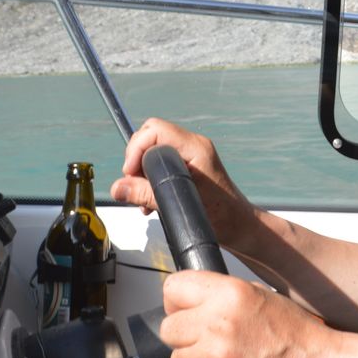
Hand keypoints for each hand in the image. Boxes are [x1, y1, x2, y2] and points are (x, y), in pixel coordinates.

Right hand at [111, 118, 258, 249]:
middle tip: (134, 185)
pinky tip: (151, 200)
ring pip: (153, 152)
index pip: (155, 130)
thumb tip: (119, 188)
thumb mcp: (180, 205)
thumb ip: (148, 195)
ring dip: (143, 174)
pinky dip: (151, 179)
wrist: (238, 227)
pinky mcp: (188, 167)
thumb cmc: (222, 216)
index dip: (137, 149)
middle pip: (151, 137)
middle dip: (137, 161)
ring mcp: (191, 155)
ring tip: (143, 198)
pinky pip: (161, 164)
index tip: (130, 172)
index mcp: (195, 148)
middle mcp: (193, 146)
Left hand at [158, 270, 356, 357]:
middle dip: (184, 335)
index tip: (182, 309)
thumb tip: (194, 300)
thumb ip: (224, 295)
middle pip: (169, 328)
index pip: (174, 288)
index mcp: (230, 294)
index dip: (176, 301)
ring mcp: (216, 357)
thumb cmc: (300, 335)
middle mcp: (219, 323)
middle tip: (205, 339)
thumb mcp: (262, 295)